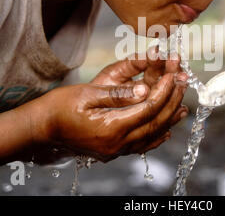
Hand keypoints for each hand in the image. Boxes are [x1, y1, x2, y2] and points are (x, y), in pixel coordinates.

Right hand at [29, 48, 188, 162]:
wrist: (41, 129)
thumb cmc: (60, 107)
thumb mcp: (88, 93)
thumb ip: (118, 93)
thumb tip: (144, 89)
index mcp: (112, 127)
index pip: (149, 107)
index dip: (164, 90)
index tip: (173, 74)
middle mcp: (117, 143)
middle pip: (155, 122)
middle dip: (172, 101)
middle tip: (183, 83)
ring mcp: (115, 150)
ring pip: (152, 136)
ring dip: (169, 119)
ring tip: (184, 106)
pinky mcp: (112, 151)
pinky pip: (141, 146)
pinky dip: (157, 137)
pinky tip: (166, 131)